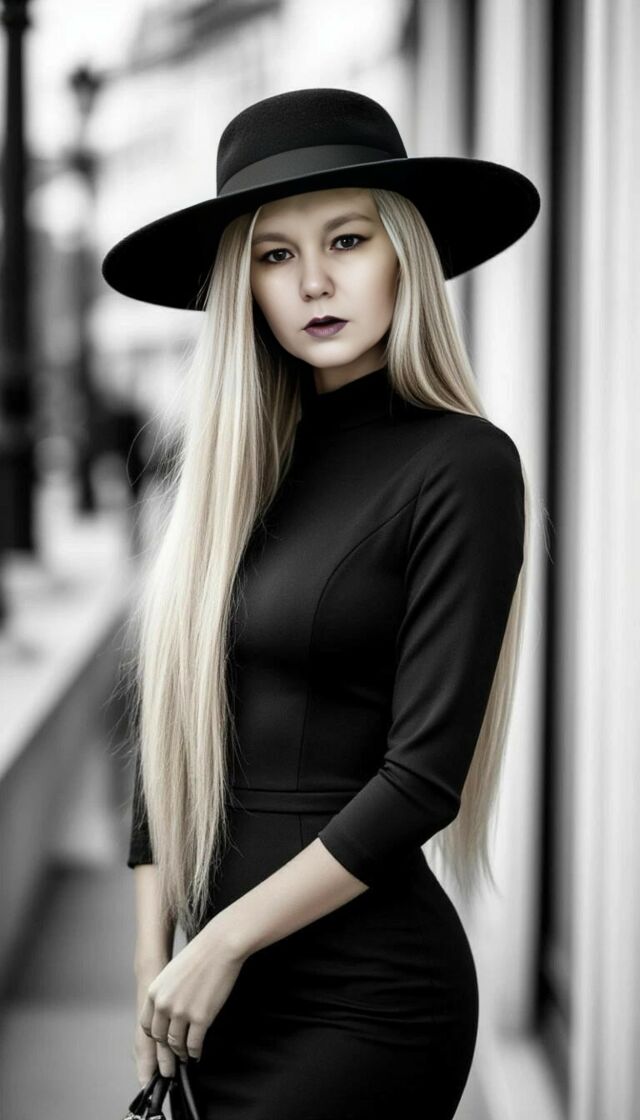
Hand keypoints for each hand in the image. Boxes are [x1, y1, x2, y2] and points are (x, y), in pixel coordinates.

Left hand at [138, 922, 245, 1064]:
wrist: (219, 947)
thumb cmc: (199, 955)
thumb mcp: (171, 973)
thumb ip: (165, 993)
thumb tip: (168, 1012)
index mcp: (154, 992)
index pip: (147, 1025)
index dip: (155, 1036)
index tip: (162, 1040)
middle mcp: (164, 1005)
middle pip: (160, 1037)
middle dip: (167, 1047)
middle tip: (175, 1052)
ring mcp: (182, 1013)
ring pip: (176, 1044)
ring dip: (181, 1052)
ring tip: (186, 1055)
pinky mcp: (201, 1019)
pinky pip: (194, 1044)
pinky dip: (195, 1052)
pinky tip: (197, 1053)